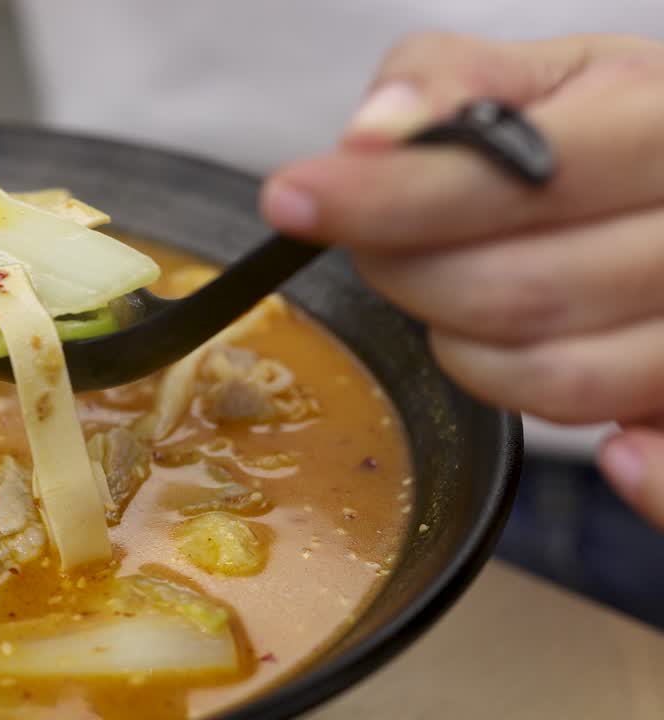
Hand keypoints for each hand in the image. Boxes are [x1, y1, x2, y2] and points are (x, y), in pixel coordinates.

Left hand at [259, 32, 663, 527]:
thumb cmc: (621, 128)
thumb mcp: (548, 78)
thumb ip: (452, 85)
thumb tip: (368, 137)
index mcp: (660, 132)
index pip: (511, 186)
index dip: (385, 200)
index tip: (296, 199)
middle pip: (513, 295)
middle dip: (408, 277)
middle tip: (380, 250)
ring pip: (551, 382)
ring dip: (464, 349)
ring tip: (461, 301)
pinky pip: (645, 466)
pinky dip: (588, 449)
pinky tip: (556, 397)